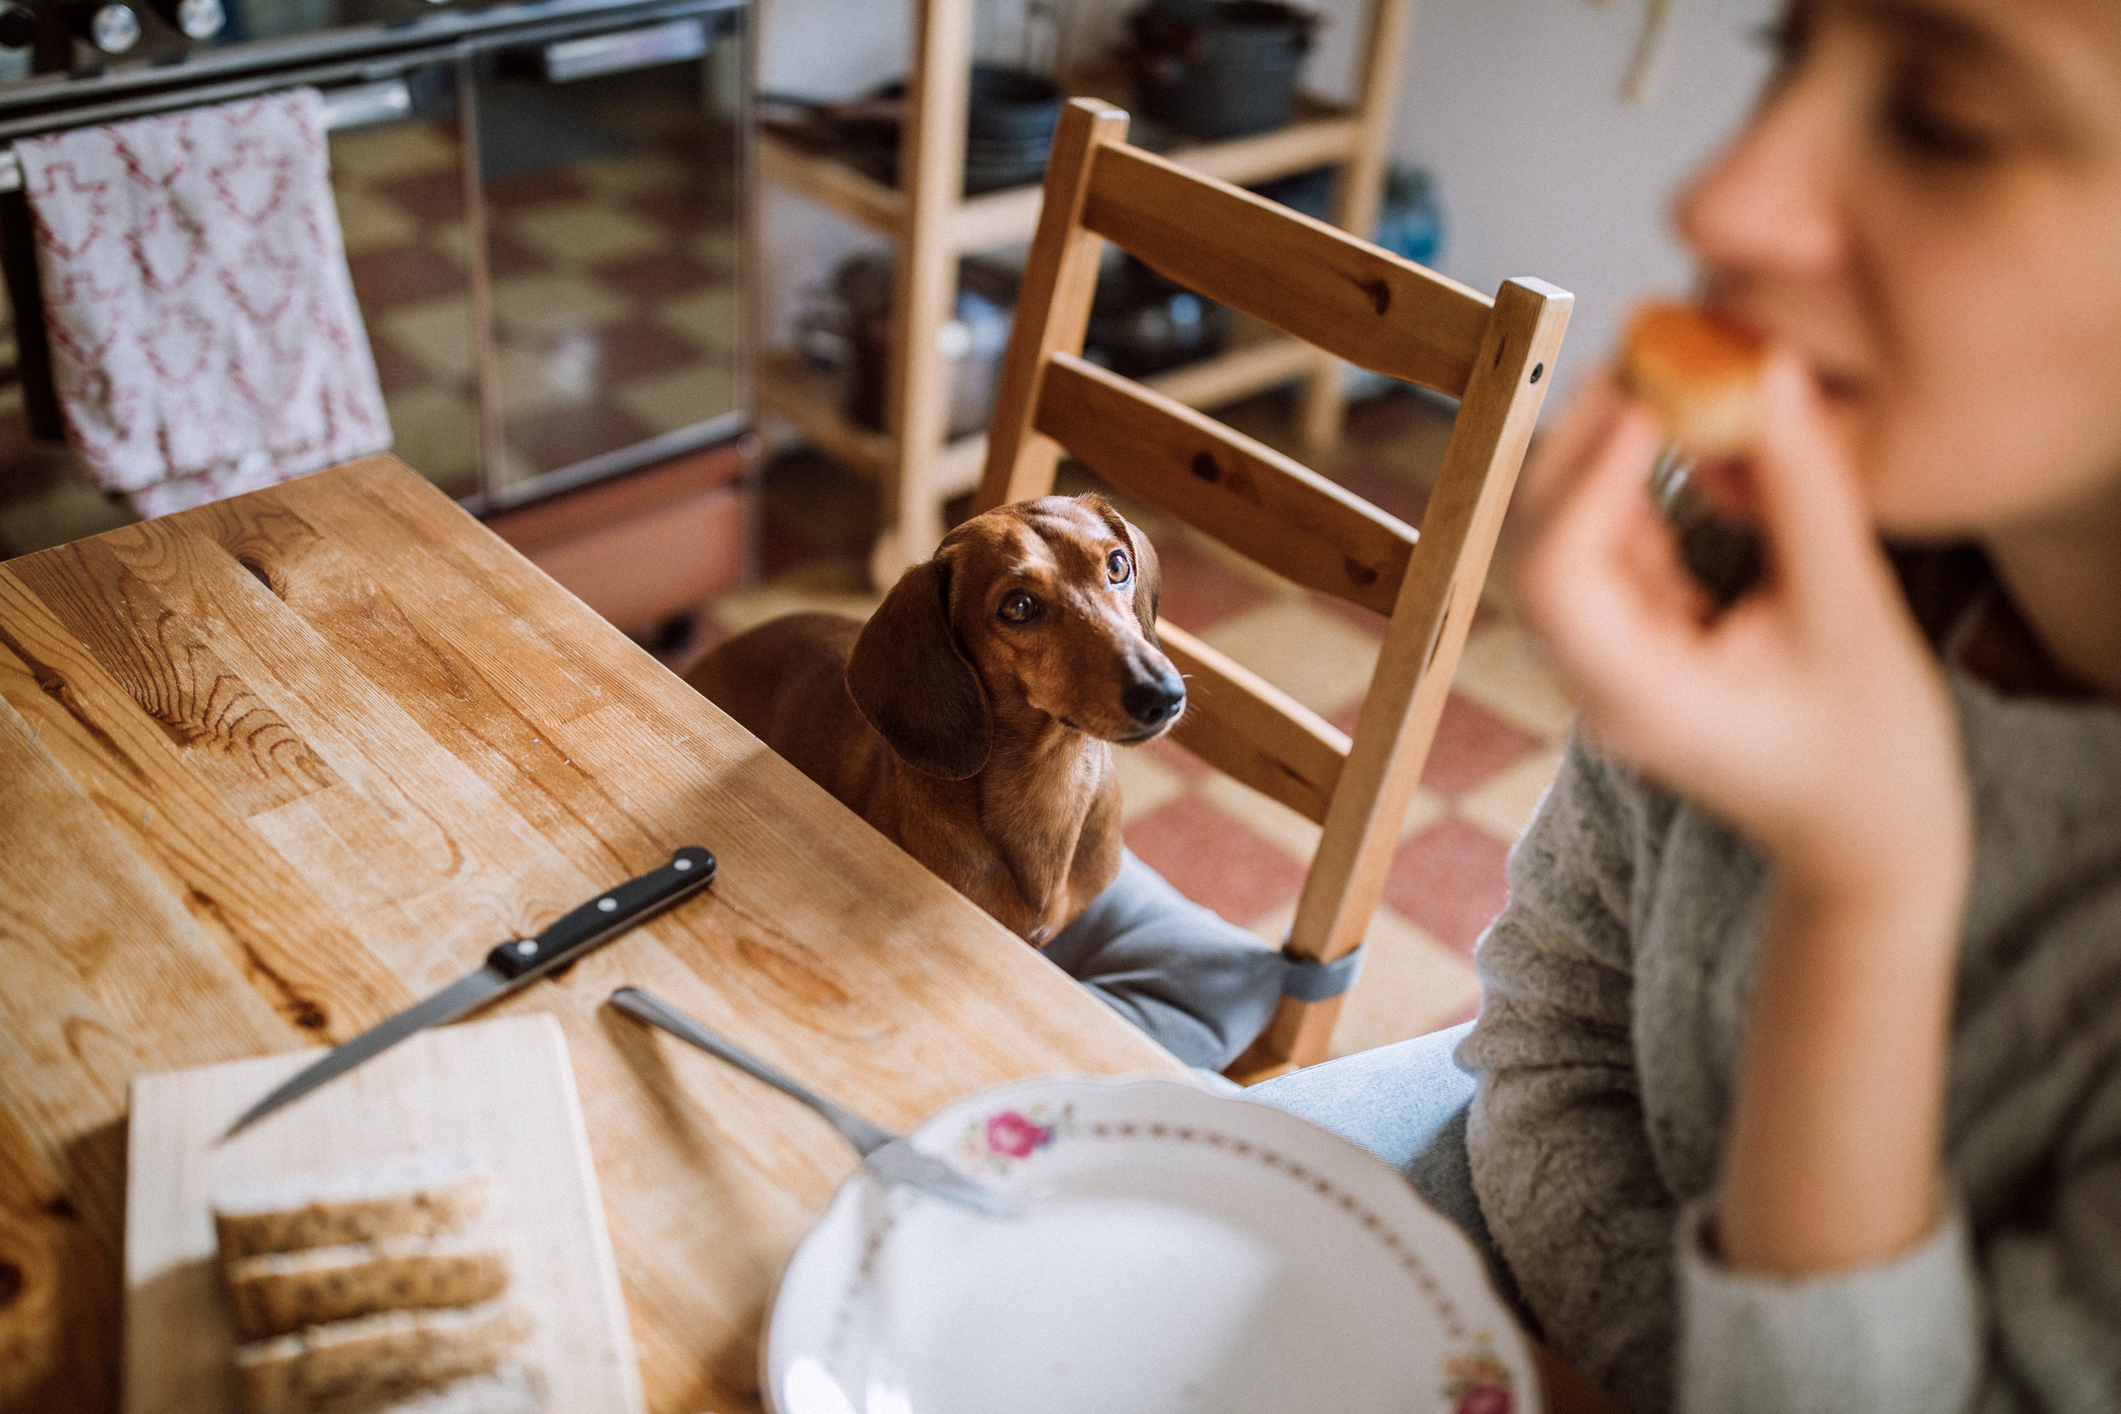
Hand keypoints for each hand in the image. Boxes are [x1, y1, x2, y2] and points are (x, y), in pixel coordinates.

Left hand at [1511, 352, 1969, 906]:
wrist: (1868, 844)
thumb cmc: (1869, 756)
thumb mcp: (1851, 617)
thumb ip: (1806, 496)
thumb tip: (1771, 377)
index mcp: (1635, 694)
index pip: (1559, 576)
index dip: (1586, 480)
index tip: (1641, 402)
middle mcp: (1600, 678)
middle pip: (1543, 548)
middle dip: (1577, 449)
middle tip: (1634, 358)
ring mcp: (1613, 661)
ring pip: (1572, 540)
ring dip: (1603, 457)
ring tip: (1653, 370)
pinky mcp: (1642, 640)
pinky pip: (1617, 550)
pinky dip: (1637, 488)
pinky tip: (1672, 424)